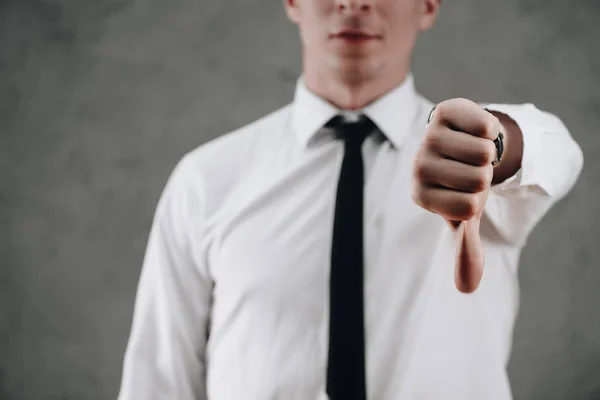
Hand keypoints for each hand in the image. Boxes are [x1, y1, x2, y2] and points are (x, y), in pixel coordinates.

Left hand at [411, 98, 501, 293]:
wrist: (458, 145)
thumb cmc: (459, 184)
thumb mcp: (464, 216)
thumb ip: (465, 249)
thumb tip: (467, 289)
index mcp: (420, 195)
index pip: (468, 208)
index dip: (478, 201)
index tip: (464, 193)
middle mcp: (417, 166)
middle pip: (478, 180)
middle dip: (484, 176)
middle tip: (469, 171)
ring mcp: (429, 136)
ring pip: (483, 153)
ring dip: (488, 154)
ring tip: (471, 153)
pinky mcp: (445, 111)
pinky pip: (485, 125)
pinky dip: (491, 130)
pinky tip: (475, 132)